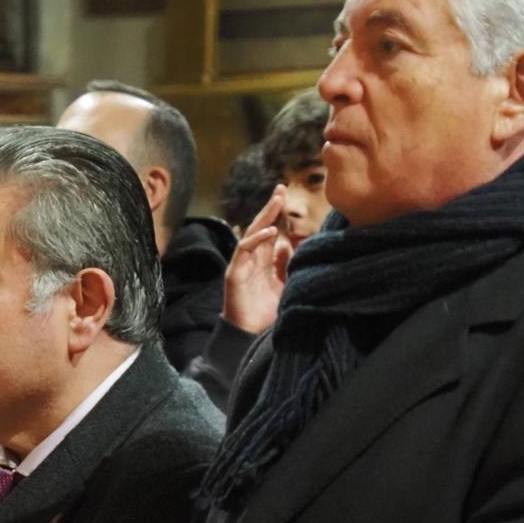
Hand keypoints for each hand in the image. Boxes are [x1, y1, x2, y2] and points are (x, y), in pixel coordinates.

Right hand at [222, 185, 293, 333]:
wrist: (249, 335)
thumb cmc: (265, 312)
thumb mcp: (283, 285)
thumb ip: (286, 265)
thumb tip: (289, 244)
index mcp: (263, 261)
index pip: (270, 231)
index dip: (277, 215)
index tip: (287, 196)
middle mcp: (251, 259)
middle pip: (260, 227)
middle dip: (270, 207)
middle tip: (281, 188)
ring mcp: (242, 264)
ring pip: (252, 234)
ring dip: (264, 217)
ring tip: (277, 201)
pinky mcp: (235, 273)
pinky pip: (244, 251)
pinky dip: (256, 240)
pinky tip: (270, 231)